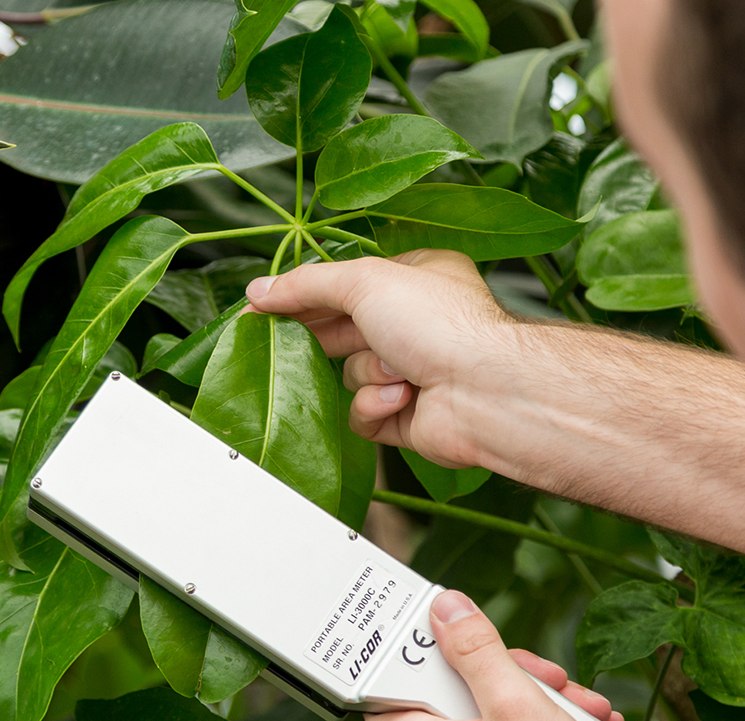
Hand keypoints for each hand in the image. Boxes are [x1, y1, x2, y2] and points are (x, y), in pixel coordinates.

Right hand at [245, 250, 514, 468]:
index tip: (260, 308)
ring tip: (397, 372)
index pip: (344, 285)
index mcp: (415, 279)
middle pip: (342, 331)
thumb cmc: (441, 323)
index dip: (302, 296)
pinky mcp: (405, 417)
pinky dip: (376, 406)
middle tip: (282, 342)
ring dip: (367, 373)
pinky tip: (400, 399)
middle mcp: (416, 324)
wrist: (486, 391)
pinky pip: (363, 413)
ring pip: (351, 374)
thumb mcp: (366, 281)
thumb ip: (308, 284)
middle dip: (324, 338)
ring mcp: (411, 372)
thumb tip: (259, 291)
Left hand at [366, 590, 650, 720]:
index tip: (464, 637)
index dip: (432, 652)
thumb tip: (447, 611)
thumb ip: (476, 650)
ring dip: (533, 705)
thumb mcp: (517, 704)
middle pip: (451, 698)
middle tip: (543, 679)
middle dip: (505, 678)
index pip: (394, 682)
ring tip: (576, 709)